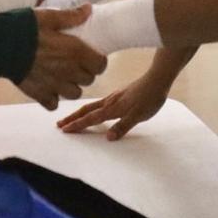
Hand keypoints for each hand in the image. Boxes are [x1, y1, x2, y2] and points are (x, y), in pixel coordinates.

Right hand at [16, 5, 107, 109]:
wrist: (0, 46)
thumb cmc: (25, 29)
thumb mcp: (49, 16)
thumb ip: (71, 16)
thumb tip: (88, 8)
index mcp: (75, 51)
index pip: (100, 65)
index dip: (98, 61)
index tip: (92, 56)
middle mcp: (68, 71)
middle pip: (89, 79)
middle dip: (86, 72)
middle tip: (77, 64)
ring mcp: (54, 85)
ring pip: (75, 94)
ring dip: (72, 86)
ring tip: (64, 76)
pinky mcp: (39, 94)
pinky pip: (54, 104)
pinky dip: (54, 98)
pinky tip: (49, 87)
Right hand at [56, 68, 173, 139]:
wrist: (157, 79)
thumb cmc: (149, 98)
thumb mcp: (138, 116)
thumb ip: (123, 126)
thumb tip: (108, 138)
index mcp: (112, 108)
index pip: (91, 118)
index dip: (78, 125)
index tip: (65, 130)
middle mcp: (110, 102)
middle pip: (86, 110)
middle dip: (72, 117)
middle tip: (59, 124)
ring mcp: (114, 97)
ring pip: (92, 105)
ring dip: (80, 112)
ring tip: (72, 117)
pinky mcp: (119, 94)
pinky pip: (100, 102)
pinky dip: (91, 107)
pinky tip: (94, 109)